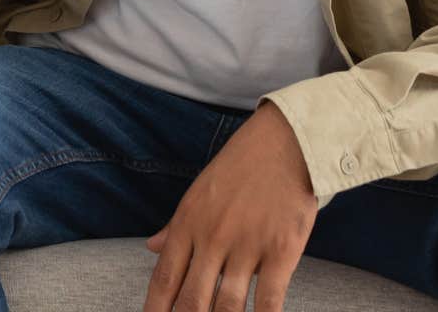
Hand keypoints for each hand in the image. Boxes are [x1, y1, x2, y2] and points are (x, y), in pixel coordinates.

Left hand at [144, 102, 316, 311]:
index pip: (164, 279)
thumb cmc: (241, 166)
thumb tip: (151, 248)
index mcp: (188, 223)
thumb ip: (175, 226)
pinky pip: (269, 299)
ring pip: (226, 305)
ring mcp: (247, 246)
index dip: (155, 311)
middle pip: (192, 300)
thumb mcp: (199, 192)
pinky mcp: (281, 251)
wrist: (286, 142)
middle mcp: (213, 238)